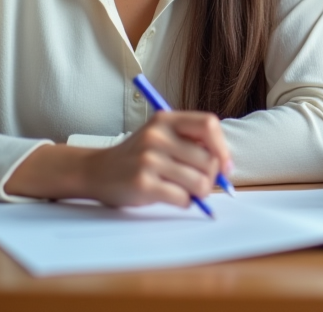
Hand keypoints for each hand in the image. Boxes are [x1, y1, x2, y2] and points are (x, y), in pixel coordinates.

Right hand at [83, 111, 229, 207]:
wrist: (96, 171)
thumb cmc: (137, 156)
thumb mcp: (161, 136)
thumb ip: (190, 142)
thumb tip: (225, 167)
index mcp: (166, 119)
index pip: (209, 125)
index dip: (223, 148)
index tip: (225, 166)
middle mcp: (157, 136)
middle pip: (208, 159)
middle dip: (211, 177)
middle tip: (200, 184)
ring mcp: (149, 159)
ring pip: (199, 182)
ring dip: (199, 193)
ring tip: (186, 191)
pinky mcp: (143, 184)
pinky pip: (183, 198)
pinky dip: (185, 202)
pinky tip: (173, 197)